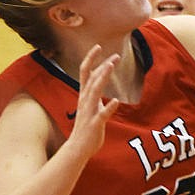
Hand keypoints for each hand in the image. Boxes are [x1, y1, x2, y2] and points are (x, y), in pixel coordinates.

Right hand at [67, 45, 119, 160]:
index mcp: (84, 95)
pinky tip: (116, 101)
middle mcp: (85, 100)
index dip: (91, 58)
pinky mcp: (94, 124)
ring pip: (95, 91)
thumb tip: (99, 81)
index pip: (85, 72)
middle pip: (92, 78)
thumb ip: (94, 93)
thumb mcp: (89, 106)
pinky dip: (108, 108)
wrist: (77, 148)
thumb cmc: (86, 127)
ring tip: (111, 66)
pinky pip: (102, 115)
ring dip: (103, 77)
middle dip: (103, 65)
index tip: (98, 46)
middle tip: (116, 55)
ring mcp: (89, 111)